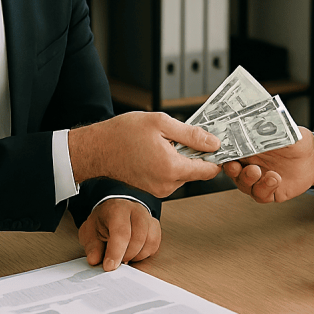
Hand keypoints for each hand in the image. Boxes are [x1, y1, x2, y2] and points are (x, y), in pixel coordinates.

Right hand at [69, 112, 220, 196]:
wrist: (97, 149)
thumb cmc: (123, 134)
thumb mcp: (161, 123)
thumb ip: (191, 134)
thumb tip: (214, 143)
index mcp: (172, 169)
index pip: (209, 170)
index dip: (216, 155)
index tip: (216, 143)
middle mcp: (168, 185)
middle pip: (197, 171)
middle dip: (195, 153)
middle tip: (182, 135)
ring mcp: (160, 189)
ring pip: (184, 173)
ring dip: (181, 157)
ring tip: (163, 142)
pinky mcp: (153, 189)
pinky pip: (171, 176)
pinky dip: (170, 163)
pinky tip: (156, 150)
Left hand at [79, 199, 161, 271]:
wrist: (114, 208)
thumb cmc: (103, 220)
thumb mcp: (90, 231)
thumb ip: (92, 246)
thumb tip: (94, 259)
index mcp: (117, 210)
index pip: (121, 233)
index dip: (115, 253)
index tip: (109, 266)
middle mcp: (135, 211)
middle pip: (138, 238)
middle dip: (126, 256)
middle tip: (116, 261)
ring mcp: (147, 217)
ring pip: (149, 242)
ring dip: (135, 255)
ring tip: (123, 255)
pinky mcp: (154, 226)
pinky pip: (154, 244)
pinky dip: (144, 253)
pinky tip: (133, 252)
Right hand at [221, 128, 313, 202]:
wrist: (313, 158)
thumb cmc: (297, 142)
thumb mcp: (286, 129)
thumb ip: (273, 126)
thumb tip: (262, 120)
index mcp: (249, 147)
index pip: (229, 151)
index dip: (223, 152)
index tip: (223, 150)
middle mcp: (250, 163)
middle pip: (232, 170)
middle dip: (231, 169)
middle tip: (235, 165)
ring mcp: (259, 179)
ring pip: (244, 184)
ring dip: (247, 179)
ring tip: (256, 171)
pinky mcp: (269, 191)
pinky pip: (261, 194)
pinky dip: (265, 188)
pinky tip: (274, 179)